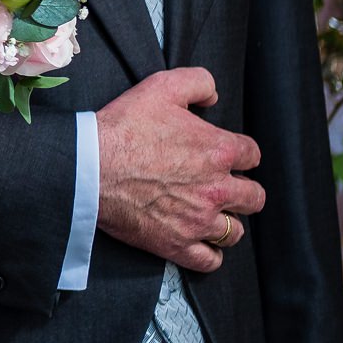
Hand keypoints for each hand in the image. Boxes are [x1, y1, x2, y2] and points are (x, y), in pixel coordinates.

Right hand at [96, 67, 263, 272]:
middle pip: (254, 197)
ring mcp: (199, 220)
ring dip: (226, 222)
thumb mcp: (161, 86)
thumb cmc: (123, 127)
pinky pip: (210, 260)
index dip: (240, 153)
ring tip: (208, 213)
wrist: (88, 165)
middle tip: (220, 186)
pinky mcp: (178, 244)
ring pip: (234, 231)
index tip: (226, 155)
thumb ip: (198, 82)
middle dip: (242, 190)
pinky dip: (209, 253)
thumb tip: (213, 97)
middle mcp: (217, 189)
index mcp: (218, 150)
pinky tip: (200, 242)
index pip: (252, 155)